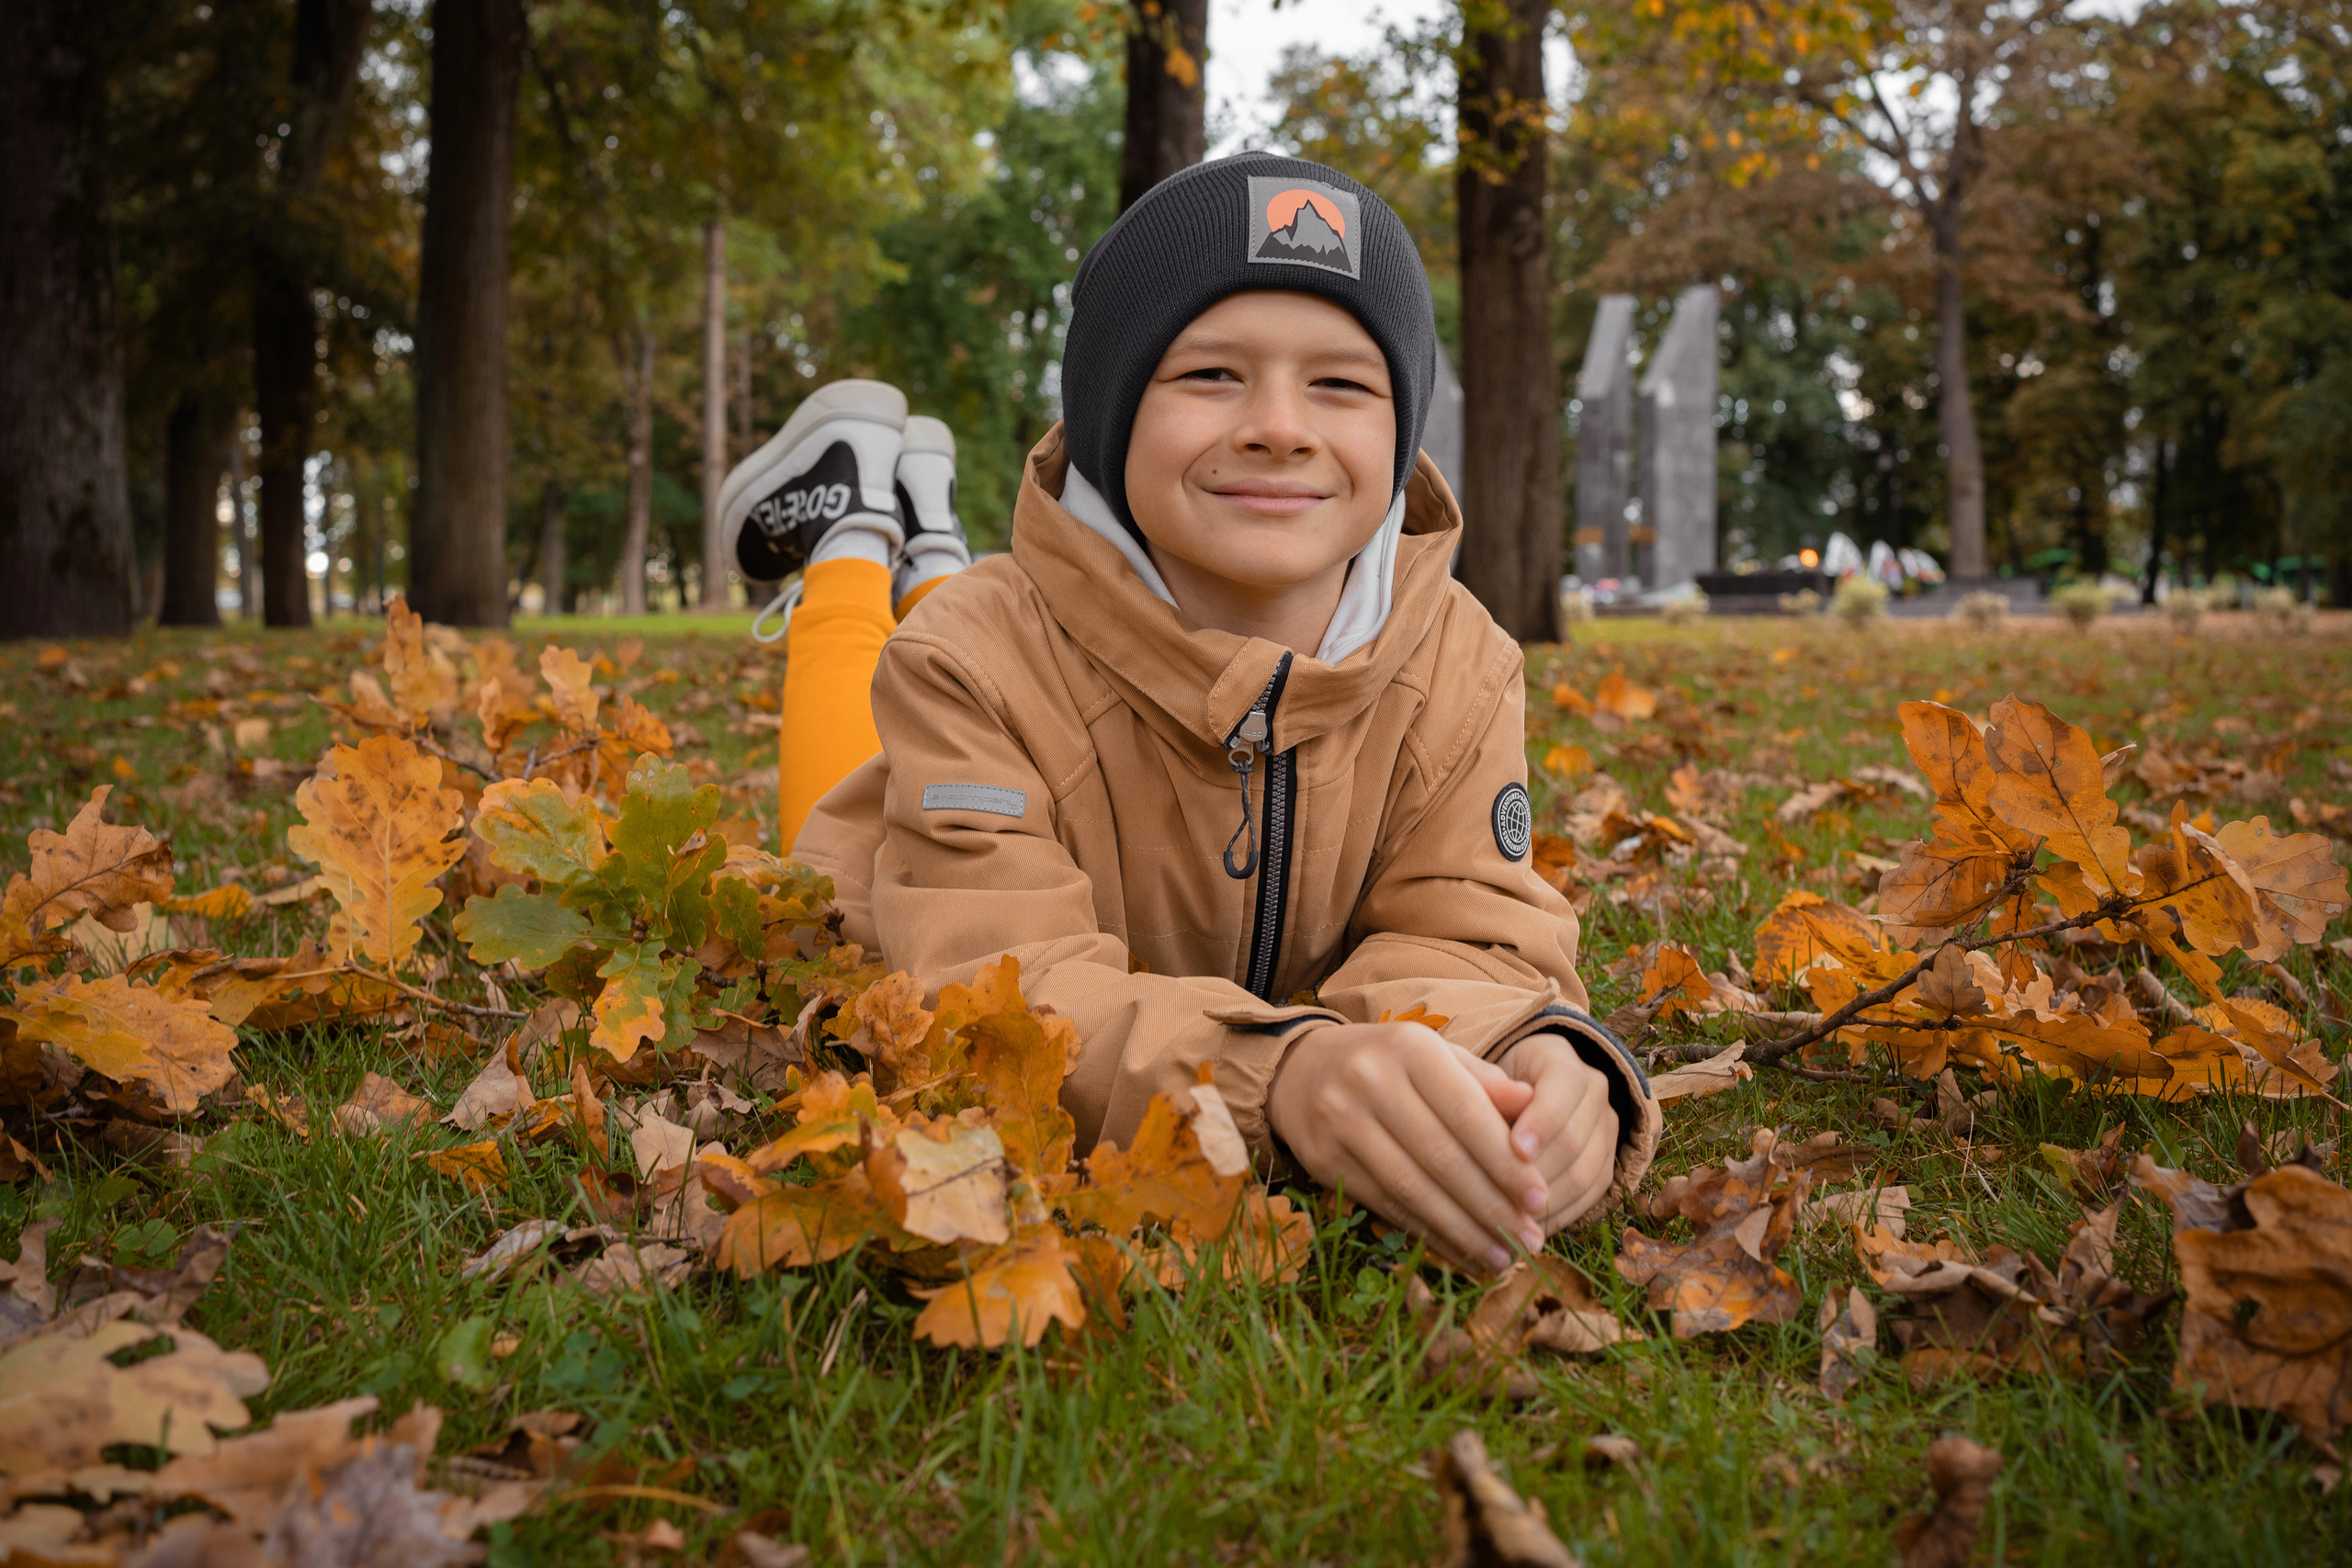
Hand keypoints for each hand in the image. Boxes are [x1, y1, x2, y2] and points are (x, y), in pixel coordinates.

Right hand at [1264, 1020, 1548, 1270]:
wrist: (1301, 1070)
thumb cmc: (1389, 1064)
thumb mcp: (1436, 1056)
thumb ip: (1484, 1081)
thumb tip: (1533, 1104)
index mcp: (1410, 1048)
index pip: (1467, 1113)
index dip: (1505, 1162)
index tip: (1541, 1199)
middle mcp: (1371, 1081)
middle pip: (1441, 1157)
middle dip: (1491, 1205)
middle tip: (1530, 1239)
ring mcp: (1341, 1122)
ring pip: (1412, 1188)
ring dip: (1462, 1230)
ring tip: (1501, 1257)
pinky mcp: (1323, 1160)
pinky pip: (1385, 1204)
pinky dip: (1426, 1233)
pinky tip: (1460, 1252)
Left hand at [1494, 1033, 1619, 1230]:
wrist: (1507, 1095)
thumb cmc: (1481, 1084)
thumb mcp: (1473, 1074)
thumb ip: (1485, 1086)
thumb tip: (1512, 1101)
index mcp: (1558, 1058)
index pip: (1563, 1087)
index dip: (1542, 1121)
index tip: (1514, 1150)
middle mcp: (1593, 1089)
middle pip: (1575, 1138)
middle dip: (1539, 1173)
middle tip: (1505, 1199)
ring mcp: (1605, 1128)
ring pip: (1586, 1173)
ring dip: (1548, 1202)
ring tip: (1513, 1221)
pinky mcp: (1606, 1163)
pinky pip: (1590, 1196)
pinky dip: (1559, 1215)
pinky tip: (1529, 1228)